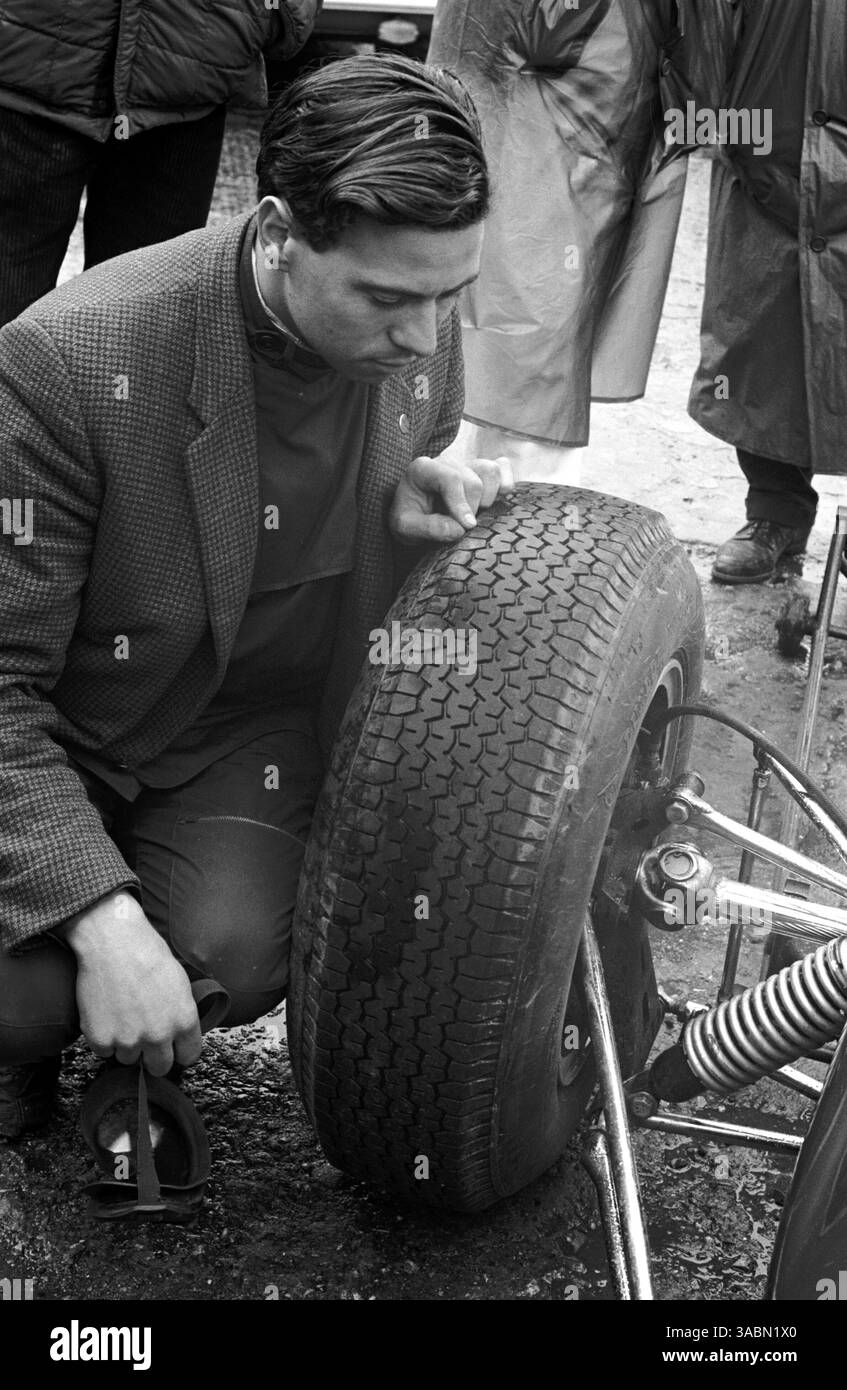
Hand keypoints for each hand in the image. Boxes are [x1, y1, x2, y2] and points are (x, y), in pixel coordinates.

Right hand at [63, 890, 201, 1075]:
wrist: (112, 941)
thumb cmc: (147, 953)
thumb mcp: (179, 983)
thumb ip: (180, 1014)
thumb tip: (179, 1035)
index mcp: (183, 1021)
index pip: (188, 1057)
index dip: (179, 1050)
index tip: (172, 1045)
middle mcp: (158, 1036)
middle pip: (159, 1067)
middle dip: (154, 1055)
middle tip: (144, 1035)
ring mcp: (127, 1040)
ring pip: (128, 1059)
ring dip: (126, 1044)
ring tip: (122, 1015)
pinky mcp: (100, 1039)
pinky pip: (104, 1051)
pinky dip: (103, 1037)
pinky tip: (106, 1013)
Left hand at [389, 454, 514, 544]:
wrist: (414, 514)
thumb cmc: (408, 519)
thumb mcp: (405, 528)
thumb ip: (428, 528)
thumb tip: (459, 530)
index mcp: (423, 469)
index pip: (450, 478)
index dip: (461, 503)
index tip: (467, 527)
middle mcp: (447, 461)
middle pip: (473, 480)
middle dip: (472, 508)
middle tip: (462, 527)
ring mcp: (466, 464)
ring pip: (491, 471)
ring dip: (490, 498)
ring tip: (476, 514)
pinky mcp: (481, 470)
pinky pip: (503, 468)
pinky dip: (505, 485)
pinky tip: (495, 502)